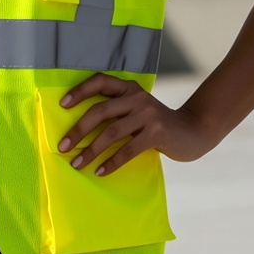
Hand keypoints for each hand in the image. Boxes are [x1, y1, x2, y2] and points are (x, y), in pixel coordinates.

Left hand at [57, 73, 215, 175]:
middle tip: (62, 146)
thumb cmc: (155, 123)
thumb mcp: (137, 109)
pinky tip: (100, 171)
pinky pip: (128, 150)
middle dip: (78, 129)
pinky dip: (112, 162)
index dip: (80, 91)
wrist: (192, 131)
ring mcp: (147, 114)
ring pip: (111, 132)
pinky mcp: (156, 132)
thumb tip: (80, 127)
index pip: (100, 81)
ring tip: (77, 164)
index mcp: (129, 87)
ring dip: (91, 150)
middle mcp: (137, 96)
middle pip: (100, 111)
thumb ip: (117, 110)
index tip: (62, 105)